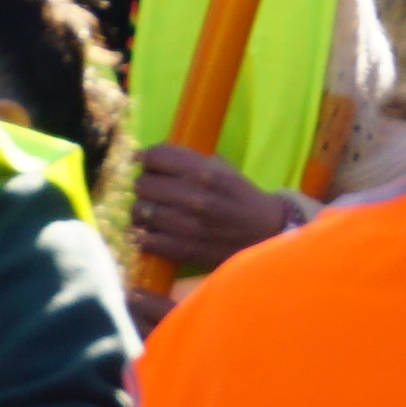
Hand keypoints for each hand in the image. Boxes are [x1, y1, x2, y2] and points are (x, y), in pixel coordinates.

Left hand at [132, 143, 305, 278]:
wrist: (265, 234)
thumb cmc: (241, 198)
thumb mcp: (224, 170)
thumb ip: (192, 161)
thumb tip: (154, 156)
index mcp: (205, 172)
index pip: (157, 157)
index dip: (144, 157)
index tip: (140, 160)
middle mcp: (195, 197)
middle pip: (143, 183)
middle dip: (144, 183)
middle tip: (150, 188)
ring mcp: (188, 226)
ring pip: (140, 210)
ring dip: (141, 209)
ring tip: (148, 210)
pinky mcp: (184, 250)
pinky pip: (145, 239)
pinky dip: (142, 235)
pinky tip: (148, 231)